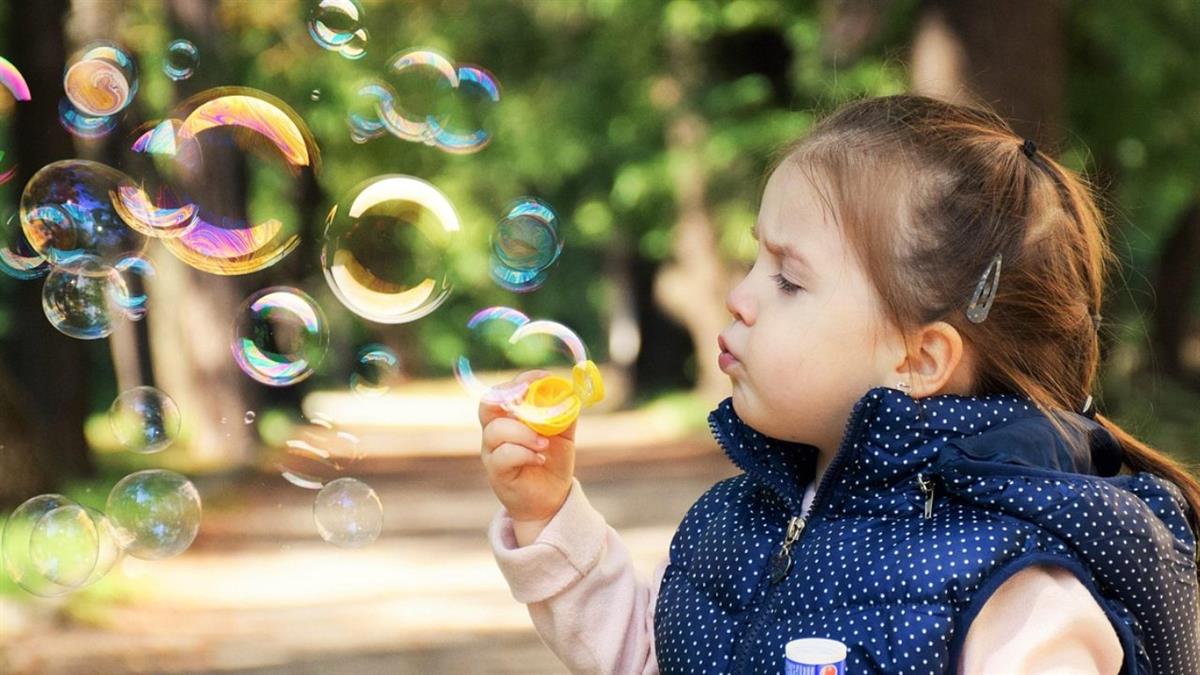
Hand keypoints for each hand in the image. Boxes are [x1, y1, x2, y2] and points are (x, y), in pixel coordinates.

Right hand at [479, 370, 576, 523]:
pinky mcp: (496, 472)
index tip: (544, 377)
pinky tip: (539, 458)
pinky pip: (503, 456)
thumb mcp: (564, 434)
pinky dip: (524, 453)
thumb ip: (565, 412)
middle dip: (509, 396)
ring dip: (523, 432)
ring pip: (496, 431)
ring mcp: (492, 452)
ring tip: (544, 443)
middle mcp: (495, 431)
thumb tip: (572, 390)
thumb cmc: (552, 461)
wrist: (550, 498)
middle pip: (487, 405)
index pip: (503, 391)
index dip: (520, 380)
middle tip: (530, 397)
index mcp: (509, 417)